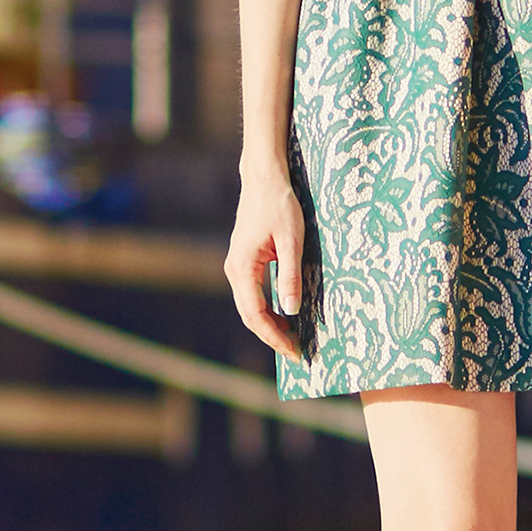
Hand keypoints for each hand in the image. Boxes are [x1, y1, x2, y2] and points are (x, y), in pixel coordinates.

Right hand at [225, 168, 311, 356]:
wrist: (264, 178)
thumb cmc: (279, 204)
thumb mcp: (292, 240)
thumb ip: (290, 276)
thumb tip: (291, 310)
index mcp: (242, 268)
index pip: (256, 315)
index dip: (275, 337)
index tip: (295, 351)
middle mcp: (234, 270)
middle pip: (250, 316)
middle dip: (272, 336)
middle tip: (297, 352)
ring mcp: (237, 266)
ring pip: (250, 307)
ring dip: (269, 325)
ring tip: (293, 338)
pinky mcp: (244, 262)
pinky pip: (252, 294)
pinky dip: (266, 310)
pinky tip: (284, 315)